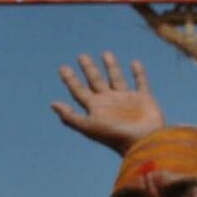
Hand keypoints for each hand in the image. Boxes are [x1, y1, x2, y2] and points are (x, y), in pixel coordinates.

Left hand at [51, 52, 165, 153]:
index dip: (70, 80)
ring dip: (111, 67)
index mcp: (96, 108)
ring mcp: (126, 100)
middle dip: (89, 69)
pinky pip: (140, 82)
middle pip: (95, 82)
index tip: (63, 67)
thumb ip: (71, 116)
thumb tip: (52, 104)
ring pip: (116, 78)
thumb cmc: (115, 136)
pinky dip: (139, 73)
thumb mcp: (89, 126)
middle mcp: (109, 102)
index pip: (79, 91)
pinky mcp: (143, 98)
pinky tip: (135, 63)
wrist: (144, 143)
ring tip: (105, 53)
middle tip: (82, 56)